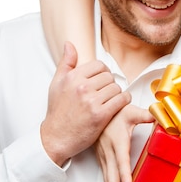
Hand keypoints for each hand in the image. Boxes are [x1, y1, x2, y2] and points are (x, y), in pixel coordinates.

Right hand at [40, 42, 130, 165]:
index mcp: (73, 77)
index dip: (103, 72)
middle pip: (109, 76)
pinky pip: (121, 100)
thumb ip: (65, 63)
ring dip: (117, 93)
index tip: (102, 80)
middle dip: (110, 83)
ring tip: (111, 99)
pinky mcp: (101, 114)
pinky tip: (119, 103)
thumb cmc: (57, 111)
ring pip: (116, 87)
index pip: (99, 65)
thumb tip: (69, 44)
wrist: (56, 137)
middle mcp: (82, 87)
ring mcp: (92, 101)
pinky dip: (124, 100)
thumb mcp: (56, 84)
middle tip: (106, 92)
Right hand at [95, 104, 153, 181]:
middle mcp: (109, 152)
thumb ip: (146, 116)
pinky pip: (106, 177)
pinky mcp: (102, 159)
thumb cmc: (115, 111)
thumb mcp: (132, 111)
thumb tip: (159, 116)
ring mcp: (104, 157)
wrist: (98, 110)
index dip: (125, 174)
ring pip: (107, 180)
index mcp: (118, 141)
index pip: (122, 160)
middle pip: (111, 178)